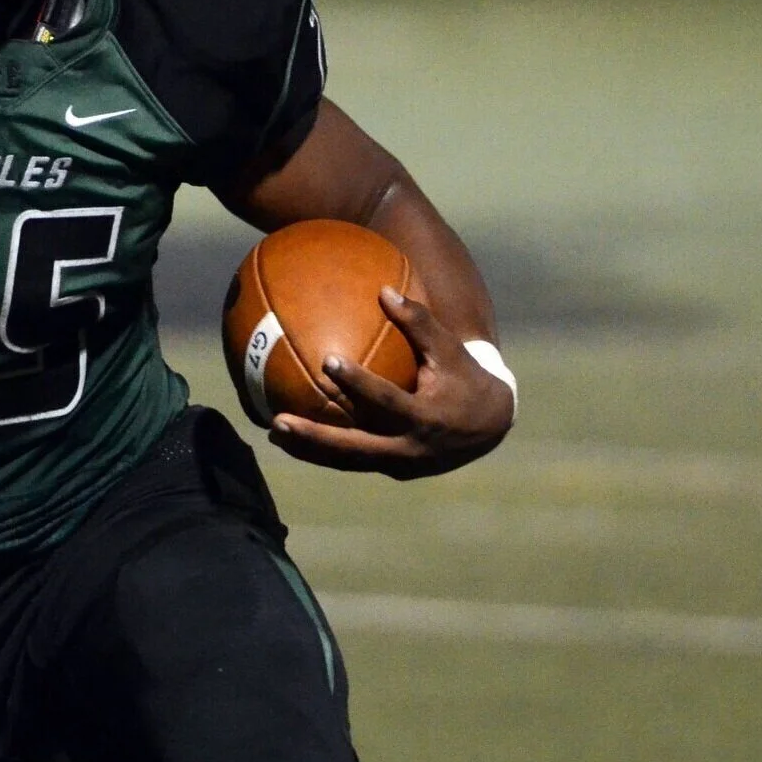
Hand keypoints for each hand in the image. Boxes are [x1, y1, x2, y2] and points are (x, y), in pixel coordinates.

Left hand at [268, 287, 513, 478]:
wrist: (489, 427)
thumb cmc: (464, 378)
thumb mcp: (450, 349)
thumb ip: (419, 322)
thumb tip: (384, 290)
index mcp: (425, 417)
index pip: (386, 400)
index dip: (358, 383)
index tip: (328, 362)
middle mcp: (409, 448)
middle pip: (354, 447)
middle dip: (314, 437)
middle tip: (278, 421)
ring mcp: (399, 465)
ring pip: (347, 461)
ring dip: (309, 450)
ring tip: (272, 433)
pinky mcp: (392, 470)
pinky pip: (352, 461)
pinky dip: (323, 452)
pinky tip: (293, 438)